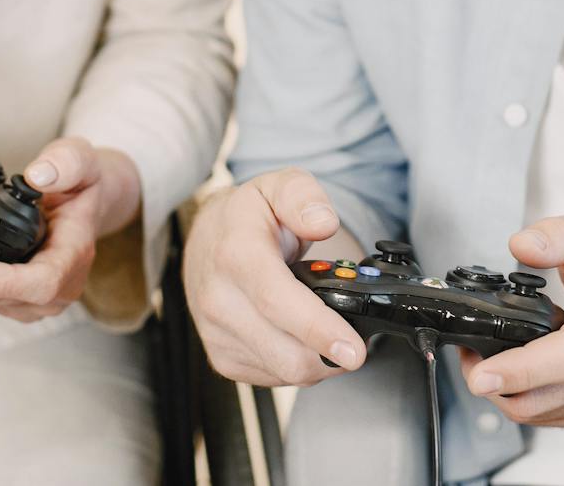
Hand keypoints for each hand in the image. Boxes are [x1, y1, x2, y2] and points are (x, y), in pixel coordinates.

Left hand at [0, 137, 140, 322]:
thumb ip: (65, 162)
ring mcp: (41, 300)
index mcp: (76, 254)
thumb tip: (38, 176)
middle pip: (5, 298)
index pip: (42, 283)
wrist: (85, 204)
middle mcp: (61, 286)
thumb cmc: (83, 185)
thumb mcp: (82, 159)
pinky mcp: (22, 301)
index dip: (3, 283)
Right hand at [183, 168, 366, 386]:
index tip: (353, 349)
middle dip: (331, 354)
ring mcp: (217, 333)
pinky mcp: (221, 358)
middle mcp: (219, 299)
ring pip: (284, 371)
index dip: (319, 330)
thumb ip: (305, 199)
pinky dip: (297, 365)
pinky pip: (274, 378)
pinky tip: (301, 338)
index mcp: (236, 255)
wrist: (207, 237)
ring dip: (317, 360)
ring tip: (327, 330)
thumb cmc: (249, 215)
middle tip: (356, 338)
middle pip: (286, 352)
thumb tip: (323, 223)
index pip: (278, 302)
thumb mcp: (280, 186)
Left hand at [458, 211, 563, 428]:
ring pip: (540, 415)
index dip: (519, 370)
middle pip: (542, 398)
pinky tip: (518, 374)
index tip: (481, 372)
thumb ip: (557, 235)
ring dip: (504, 393)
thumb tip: (520, 244)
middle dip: (492, 381)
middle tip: (470, 353)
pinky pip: (551, 419)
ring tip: (489, 359)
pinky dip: (525, 401)